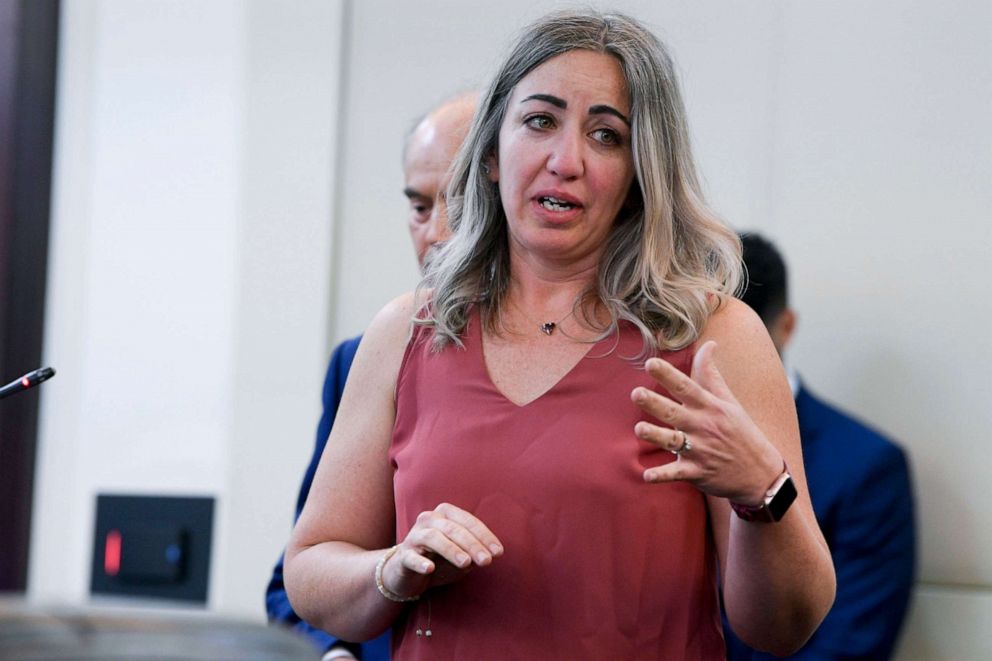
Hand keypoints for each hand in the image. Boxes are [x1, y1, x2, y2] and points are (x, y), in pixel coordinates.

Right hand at [381, 503, 503, 599]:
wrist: (407, 574)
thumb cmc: (439, 559)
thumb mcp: (461, 556)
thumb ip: (474, 553)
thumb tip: (489, 555)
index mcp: (445, 514)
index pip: (467, 521)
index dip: (484, 536)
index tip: (498, 552)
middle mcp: (428, 520)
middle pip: (453, 529)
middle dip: (472, 544)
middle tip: (486, 561)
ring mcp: (414, 536)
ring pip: (433, 538)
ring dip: (451, 549)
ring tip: (466, 563)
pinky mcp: (402, 556)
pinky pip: (411, 557)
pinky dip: (420, 562)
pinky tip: (430, 568)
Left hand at [631, 340, 782, 504]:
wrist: (761, 473)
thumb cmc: (741, 432)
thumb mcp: (729, 402)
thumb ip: (711, 375)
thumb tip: (708, 343)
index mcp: (710, 408)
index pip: (686, 387)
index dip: (668, 375)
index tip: (650, 363)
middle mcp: (703, 427)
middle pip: (674, 413)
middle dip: (655, 403)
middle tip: (635, 393)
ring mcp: (700, 451)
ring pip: (673, 442)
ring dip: (656, 436)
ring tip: (639, 429)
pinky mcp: (697, 473)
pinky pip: (676, 474)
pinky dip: (662, 475)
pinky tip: (646, 476)